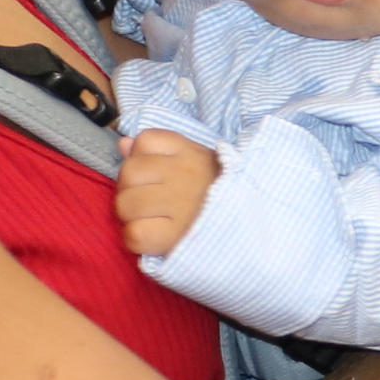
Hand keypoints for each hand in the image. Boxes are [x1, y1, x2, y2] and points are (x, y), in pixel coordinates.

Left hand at [113, 129, 221, 257]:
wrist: (254, 230)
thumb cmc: (222, 195)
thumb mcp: (198, 162)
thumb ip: (160, 151)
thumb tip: (124, 143)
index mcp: (192, 153)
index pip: (145, 141)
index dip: (144, 158)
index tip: (158, 174)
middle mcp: (185, 174)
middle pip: (129, 172)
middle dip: (132, 189)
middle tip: (151, 202)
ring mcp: (178, 204)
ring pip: (125, 204)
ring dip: (132, 216)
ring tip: (153, 220)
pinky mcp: (172, 237)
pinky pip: (133, 234)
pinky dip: (137, 239)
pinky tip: (155, 236)